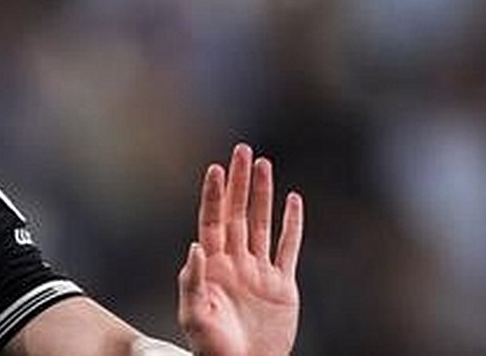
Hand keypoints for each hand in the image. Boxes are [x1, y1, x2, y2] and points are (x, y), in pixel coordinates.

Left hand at [177, 144, 303, 355]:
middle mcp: (235, 261)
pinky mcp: (282, 285)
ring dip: (263, 194)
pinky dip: (292, 224)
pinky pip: (288, 247)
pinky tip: (293, 199)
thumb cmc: (210, 347)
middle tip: (242, 150)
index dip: (214, 194)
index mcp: (212, 265)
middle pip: (236, 212)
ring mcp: (259, 271)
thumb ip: (191, 282)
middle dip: (239, 181)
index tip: (215, 168)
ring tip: (264, 164)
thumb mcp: (193, 315)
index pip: (212, 220)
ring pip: (262, 223)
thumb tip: (194, 246)